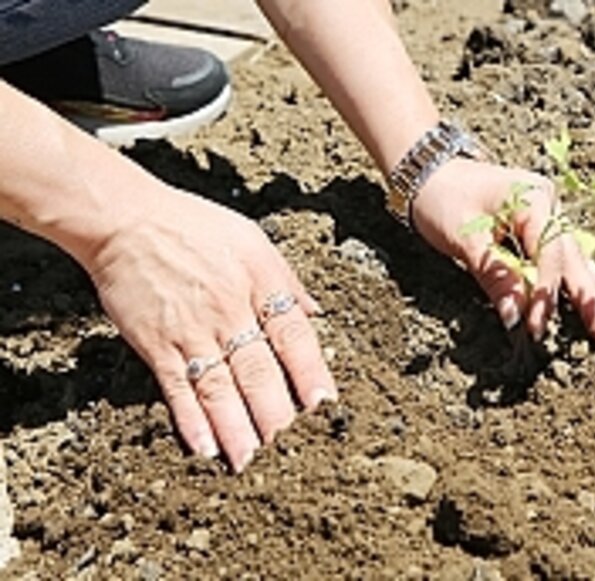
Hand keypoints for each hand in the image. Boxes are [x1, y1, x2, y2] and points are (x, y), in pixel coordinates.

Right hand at [83, 187, 335, 471]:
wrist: (125, 219)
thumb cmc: (193, 226)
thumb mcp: (253, 242)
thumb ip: (285, 282)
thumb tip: (314, 313)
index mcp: (260, 284)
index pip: (294, 336)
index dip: (310, 372)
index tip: (324, 405)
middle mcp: (229, 310)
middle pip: (259, 371)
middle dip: (277, 413)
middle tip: (292, 448)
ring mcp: (191, 330)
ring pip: (221, 387)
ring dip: (238, 428)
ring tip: (252, 460)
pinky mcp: (156, 343)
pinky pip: (177, 387)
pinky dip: (191, 419)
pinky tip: (206, 446)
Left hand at [411, 158, 594, 340]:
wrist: (430, 171)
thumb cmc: (442, 198)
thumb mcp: (462, 238)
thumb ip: (494, 276)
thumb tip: (515, 316)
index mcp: (531, 199)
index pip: (549, 252)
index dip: (546, 292)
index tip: (537, 325)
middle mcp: (547, 205)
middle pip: (572, 257)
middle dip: (589, 296)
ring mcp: (547, 216)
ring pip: (576, 258)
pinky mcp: (540, 230)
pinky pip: (564, 258)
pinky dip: (584, 278)